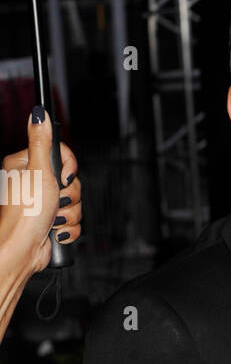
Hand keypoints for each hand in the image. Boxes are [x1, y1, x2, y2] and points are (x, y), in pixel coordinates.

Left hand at [0, 107, 80, 277]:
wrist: (22, 250)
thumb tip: (38, 113)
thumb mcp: (37, 170)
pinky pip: (74, 220)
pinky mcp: (52, 221)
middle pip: (71, 179)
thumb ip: (41, 141)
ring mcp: (43, 203)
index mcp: (26, 166)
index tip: (62, 177)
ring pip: (75, 201)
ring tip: (53, 218)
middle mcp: (34, 183)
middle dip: (69, 195)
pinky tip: (55, 230)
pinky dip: (69, 228)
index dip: (68, 167)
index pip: (60, 154)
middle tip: (55, 200)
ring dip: (70, 213)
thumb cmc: (25, 214)